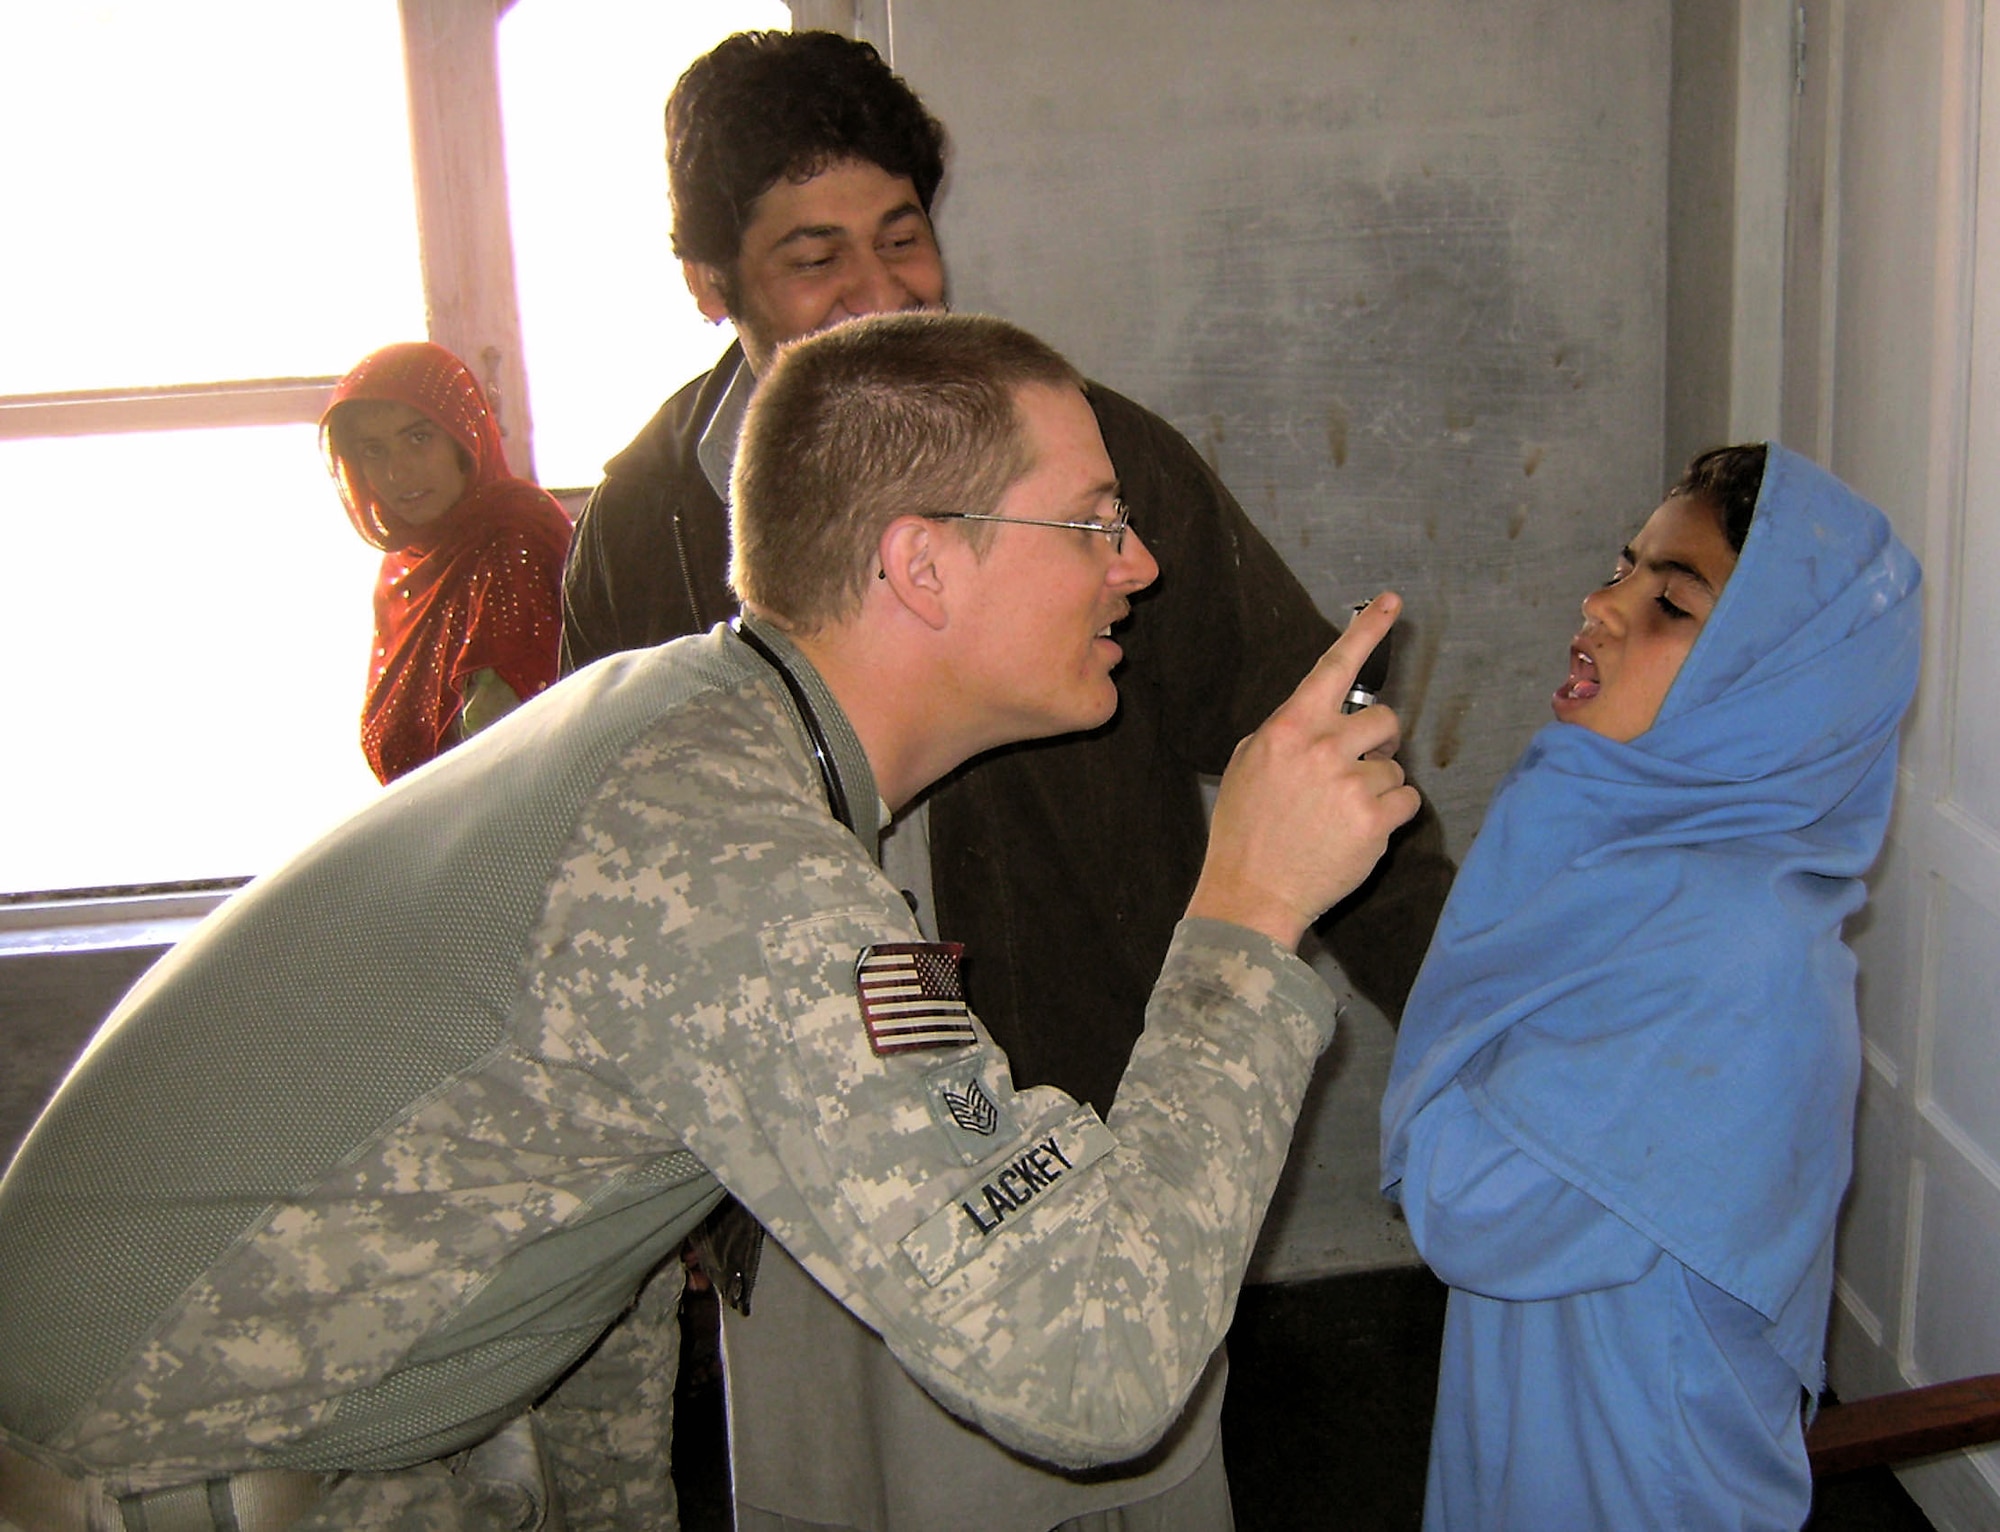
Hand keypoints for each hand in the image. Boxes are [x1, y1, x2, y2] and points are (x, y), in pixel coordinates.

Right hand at [1187, 593, 1421, 949]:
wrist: (1252, 892)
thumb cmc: (1245, 830)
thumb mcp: (1246, 765)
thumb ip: (1285, 734)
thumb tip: (1318, 721)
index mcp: (1290, 727)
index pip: (1335, 666)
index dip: (1368, 630)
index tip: (1396, 602)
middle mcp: (1323, 746)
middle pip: (1385, 720)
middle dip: (1382, 740)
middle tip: (1362, 765)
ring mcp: (1352, 782)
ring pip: (1395, 766)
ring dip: (1379, 786)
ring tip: (1343, 813)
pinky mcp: (1375, 819)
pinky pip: (1408, 801)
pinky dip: (1392, 815)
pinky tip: (1359, 832)